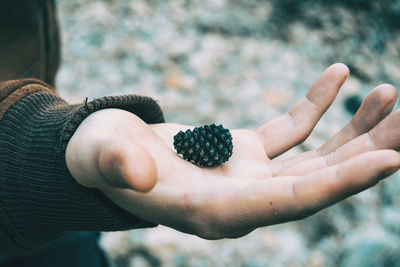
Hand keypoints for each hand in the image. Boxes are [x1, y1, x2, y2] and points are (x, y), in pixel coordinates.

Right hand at [66, 63, 399, 238]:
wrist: (109, 153)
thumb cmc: (101, 158)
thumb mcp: (103, 157)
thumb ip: (119, 164)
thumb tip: (138, 170)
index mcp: (215, 212)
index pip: (289, 203)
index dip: (339, 185)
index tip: (390, 161)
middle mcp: (243, 201)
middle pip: (318, 184)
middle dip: (368, 156)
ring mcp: (250, 177)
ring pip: (315, 160)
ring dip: (356, 132)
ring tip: (391, 94)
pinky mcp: (248, 153)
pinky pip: (291, 131)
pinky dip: (316, 106)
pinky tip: (340, 76)